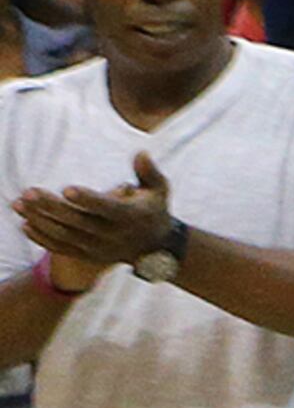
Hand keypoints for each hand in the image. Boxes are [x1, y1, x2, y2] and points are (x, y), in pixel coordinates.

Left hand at [19, 154, 172, 272]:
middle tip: (29, 192)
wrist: (155, 248)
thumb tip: (141, 152)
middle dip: (52, 207)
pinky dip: (41, 238)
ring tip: (19, 204)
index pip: (106, 208)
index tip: (67, 189)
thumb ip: (149, 171)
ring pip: (64, 235)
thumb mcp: (159, 190)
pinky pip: (60, 248)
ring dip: (39, 220)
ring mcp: (97, 247)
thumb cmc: (153, 210)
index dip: (87, 200)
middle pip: (77, 221)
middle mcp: (112, 235)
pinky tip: (25, 224)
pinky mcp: (87, 255)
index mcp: (129, 216)